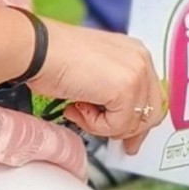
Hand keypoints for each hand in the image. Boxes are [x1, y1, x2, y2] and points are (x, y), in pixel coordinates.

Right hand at [29, 21, 162, 141]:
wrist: (37, 49)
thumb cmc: (54, 57)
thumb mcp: (94, 73)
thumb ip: (113, 91)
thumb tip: (122, 122)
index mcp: (134, 52)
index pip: (152, 96)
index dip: (139, 121)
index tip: (130, 139)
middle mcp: (140, 59)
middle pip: (151, 113)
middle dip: (127, 131)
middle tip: (111, 140)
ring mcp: (136, 73)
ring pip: (133, 123)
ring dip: (103, 126)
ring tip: (80, 110)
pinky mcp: (125, 88)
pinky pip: (118, 126)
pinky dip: (94, 124)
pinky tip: (77, 107)